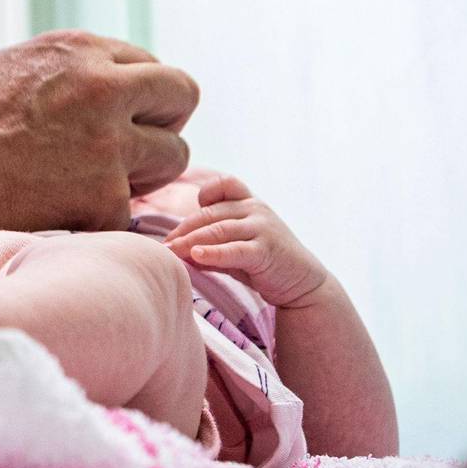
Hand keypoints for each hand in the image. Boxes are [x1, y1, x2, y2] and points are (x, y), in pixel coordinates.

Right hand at [0, 30, 198, 231]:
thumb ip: (64, 70)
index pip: (151, 65)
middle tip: (135, 150)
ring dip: (147, 173)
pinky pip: (130, 209)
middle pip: (183, 96)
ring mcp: (109, 143)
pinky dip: (102, 217)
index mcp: (80, 50)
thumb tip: (97, 79)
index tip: (122, 120)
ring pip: (176, 156)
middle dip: (165, 124)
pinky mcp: (104, 196)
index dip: (141, 98)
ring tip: (99, 184)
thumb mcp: (9, 66)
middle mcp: (104, 87)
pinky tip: (65, 214)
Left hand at [164, 175, 329, 307]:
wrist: (302, 283)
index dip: (205, 193)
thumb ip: (209, 245)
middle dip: (184, 230)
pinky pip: (234, 250)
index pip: (224, 184)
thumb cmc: (263, 263)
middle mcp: (256, 210)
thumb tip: (174, 250)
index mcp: (249, 203)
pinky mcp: (266, 250)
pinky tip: (195, 256)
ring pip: (218, 230)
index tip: (189, 214)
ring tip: (171, 252)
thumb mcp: (235, 248)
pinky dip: (213, 253)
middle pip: (210, 214)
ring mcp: (262, 228)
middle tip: (164, 245)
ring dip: (191, 241)